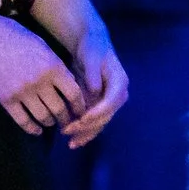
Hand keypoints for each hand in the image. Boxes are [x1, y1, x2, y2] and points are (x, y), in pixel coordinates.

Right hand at [0, 13, 85, 135]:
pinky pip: (23, 121)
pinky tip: (36, 129)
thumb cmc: (13, 35)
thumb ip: (56, 65)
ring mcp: (22, 92)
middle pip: (60, 109)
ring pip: (44, 117)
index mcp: (52, 66)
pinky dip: (32, 129)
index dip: (80, 106)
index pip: (74, 93)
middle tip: (69, 123)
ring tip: (52, 124)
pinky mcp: (6, 99)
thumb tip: (70, 83)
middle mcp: (40, 81)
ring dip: (50, 123)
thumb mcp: (41, 45)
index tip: (81, 111)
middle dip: (67, 119)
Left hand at [61, 24, 128, 148]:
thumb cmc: (92, 48)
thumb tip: (95, 89)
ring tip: (71, 143)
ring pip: (100, 123)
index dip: (98, 112)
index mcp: (120, 82)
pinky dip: (84, 131)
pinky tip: (72, 139)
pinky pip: (93, 122)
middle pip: (106, 116)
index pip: (112, 101)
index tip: (83, 119)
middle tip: (68, 132)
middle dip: (88, 127)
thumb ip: (92, 72)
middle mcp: (118, 95)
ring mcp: (109, 103)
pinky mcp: (99, 107)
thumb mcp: (91, 56)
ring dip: (86, 134)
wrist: (91, 46)